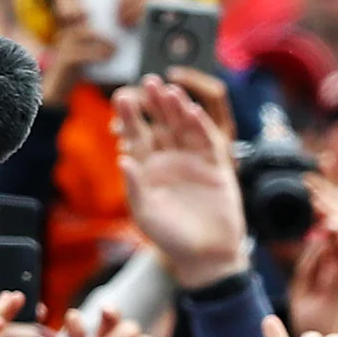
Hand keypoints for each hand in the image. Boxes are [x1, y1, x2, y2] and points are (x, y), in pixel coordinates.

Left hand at [116, 78, 248, 289]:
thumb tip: (122, 158)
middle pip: (161, 124)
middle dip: (154, 104)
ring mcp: (193, 160)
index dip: (130, 117)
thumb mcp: (145, 213)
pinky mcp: (215, 166)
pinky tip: (192, 111)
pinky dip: (200, 126)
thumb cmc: (169, 237)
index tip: (122, 98)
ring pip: (184, 127)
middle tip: (147, 81)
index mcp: (147, 168)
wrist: (205, 255)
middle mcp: (169, 159)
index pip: (136, 135)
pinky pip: (207, 141)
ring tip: (169, 90)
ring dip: (177, 108)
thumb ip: (134, 186)